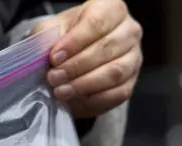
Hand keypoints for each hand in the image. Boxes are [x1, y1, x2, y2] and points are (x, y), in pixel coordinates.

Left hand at [32, 0, 142, 117]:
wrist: (71, 59)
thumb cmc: (64, 39)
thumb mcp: (51, 30)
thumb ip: (48, 36)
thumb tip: (50, 54)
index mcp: (110, 8)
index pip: (96, 22)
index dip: (74, 42)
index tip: (54, 58)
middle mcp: (128, 30)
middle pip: (107, 48)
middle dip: (76, 66)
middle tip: (54, 78)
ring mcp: (133, 57)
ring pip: (115, 72)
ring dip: (85, 84)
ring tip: (61, 91)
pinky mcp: (131, 82)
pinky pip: (118, 93)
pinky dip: (95, 99)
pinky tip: (76, 99)